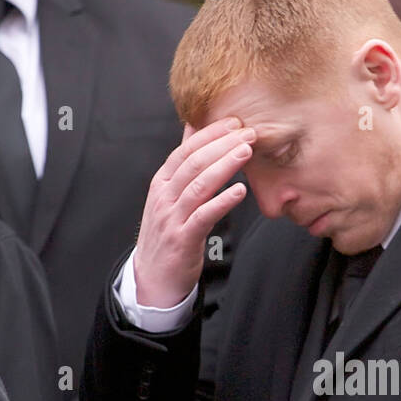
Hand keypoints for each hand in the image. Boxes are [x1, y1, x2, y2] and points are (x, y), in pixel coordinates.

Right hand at [133, 118, 254, 306]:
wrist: (152, 277)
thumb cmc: (167, 233)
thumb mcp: (169, 195)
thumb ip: (182, 163)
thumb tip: (191, 129)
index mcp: (162, 182)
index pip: (185, 150)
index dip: (210, 134)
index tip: (234, 122)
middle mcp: (164, 196)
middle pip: (193, 163)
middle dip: (222, 144)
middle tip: (248, 133)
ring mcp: (172, 218)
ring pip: (199, 185)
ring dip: (225, 166)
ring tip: (246, 152)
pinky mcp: (183, 239)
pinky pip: (203, 216)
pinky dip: (222, 201)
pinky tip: (240, 191)